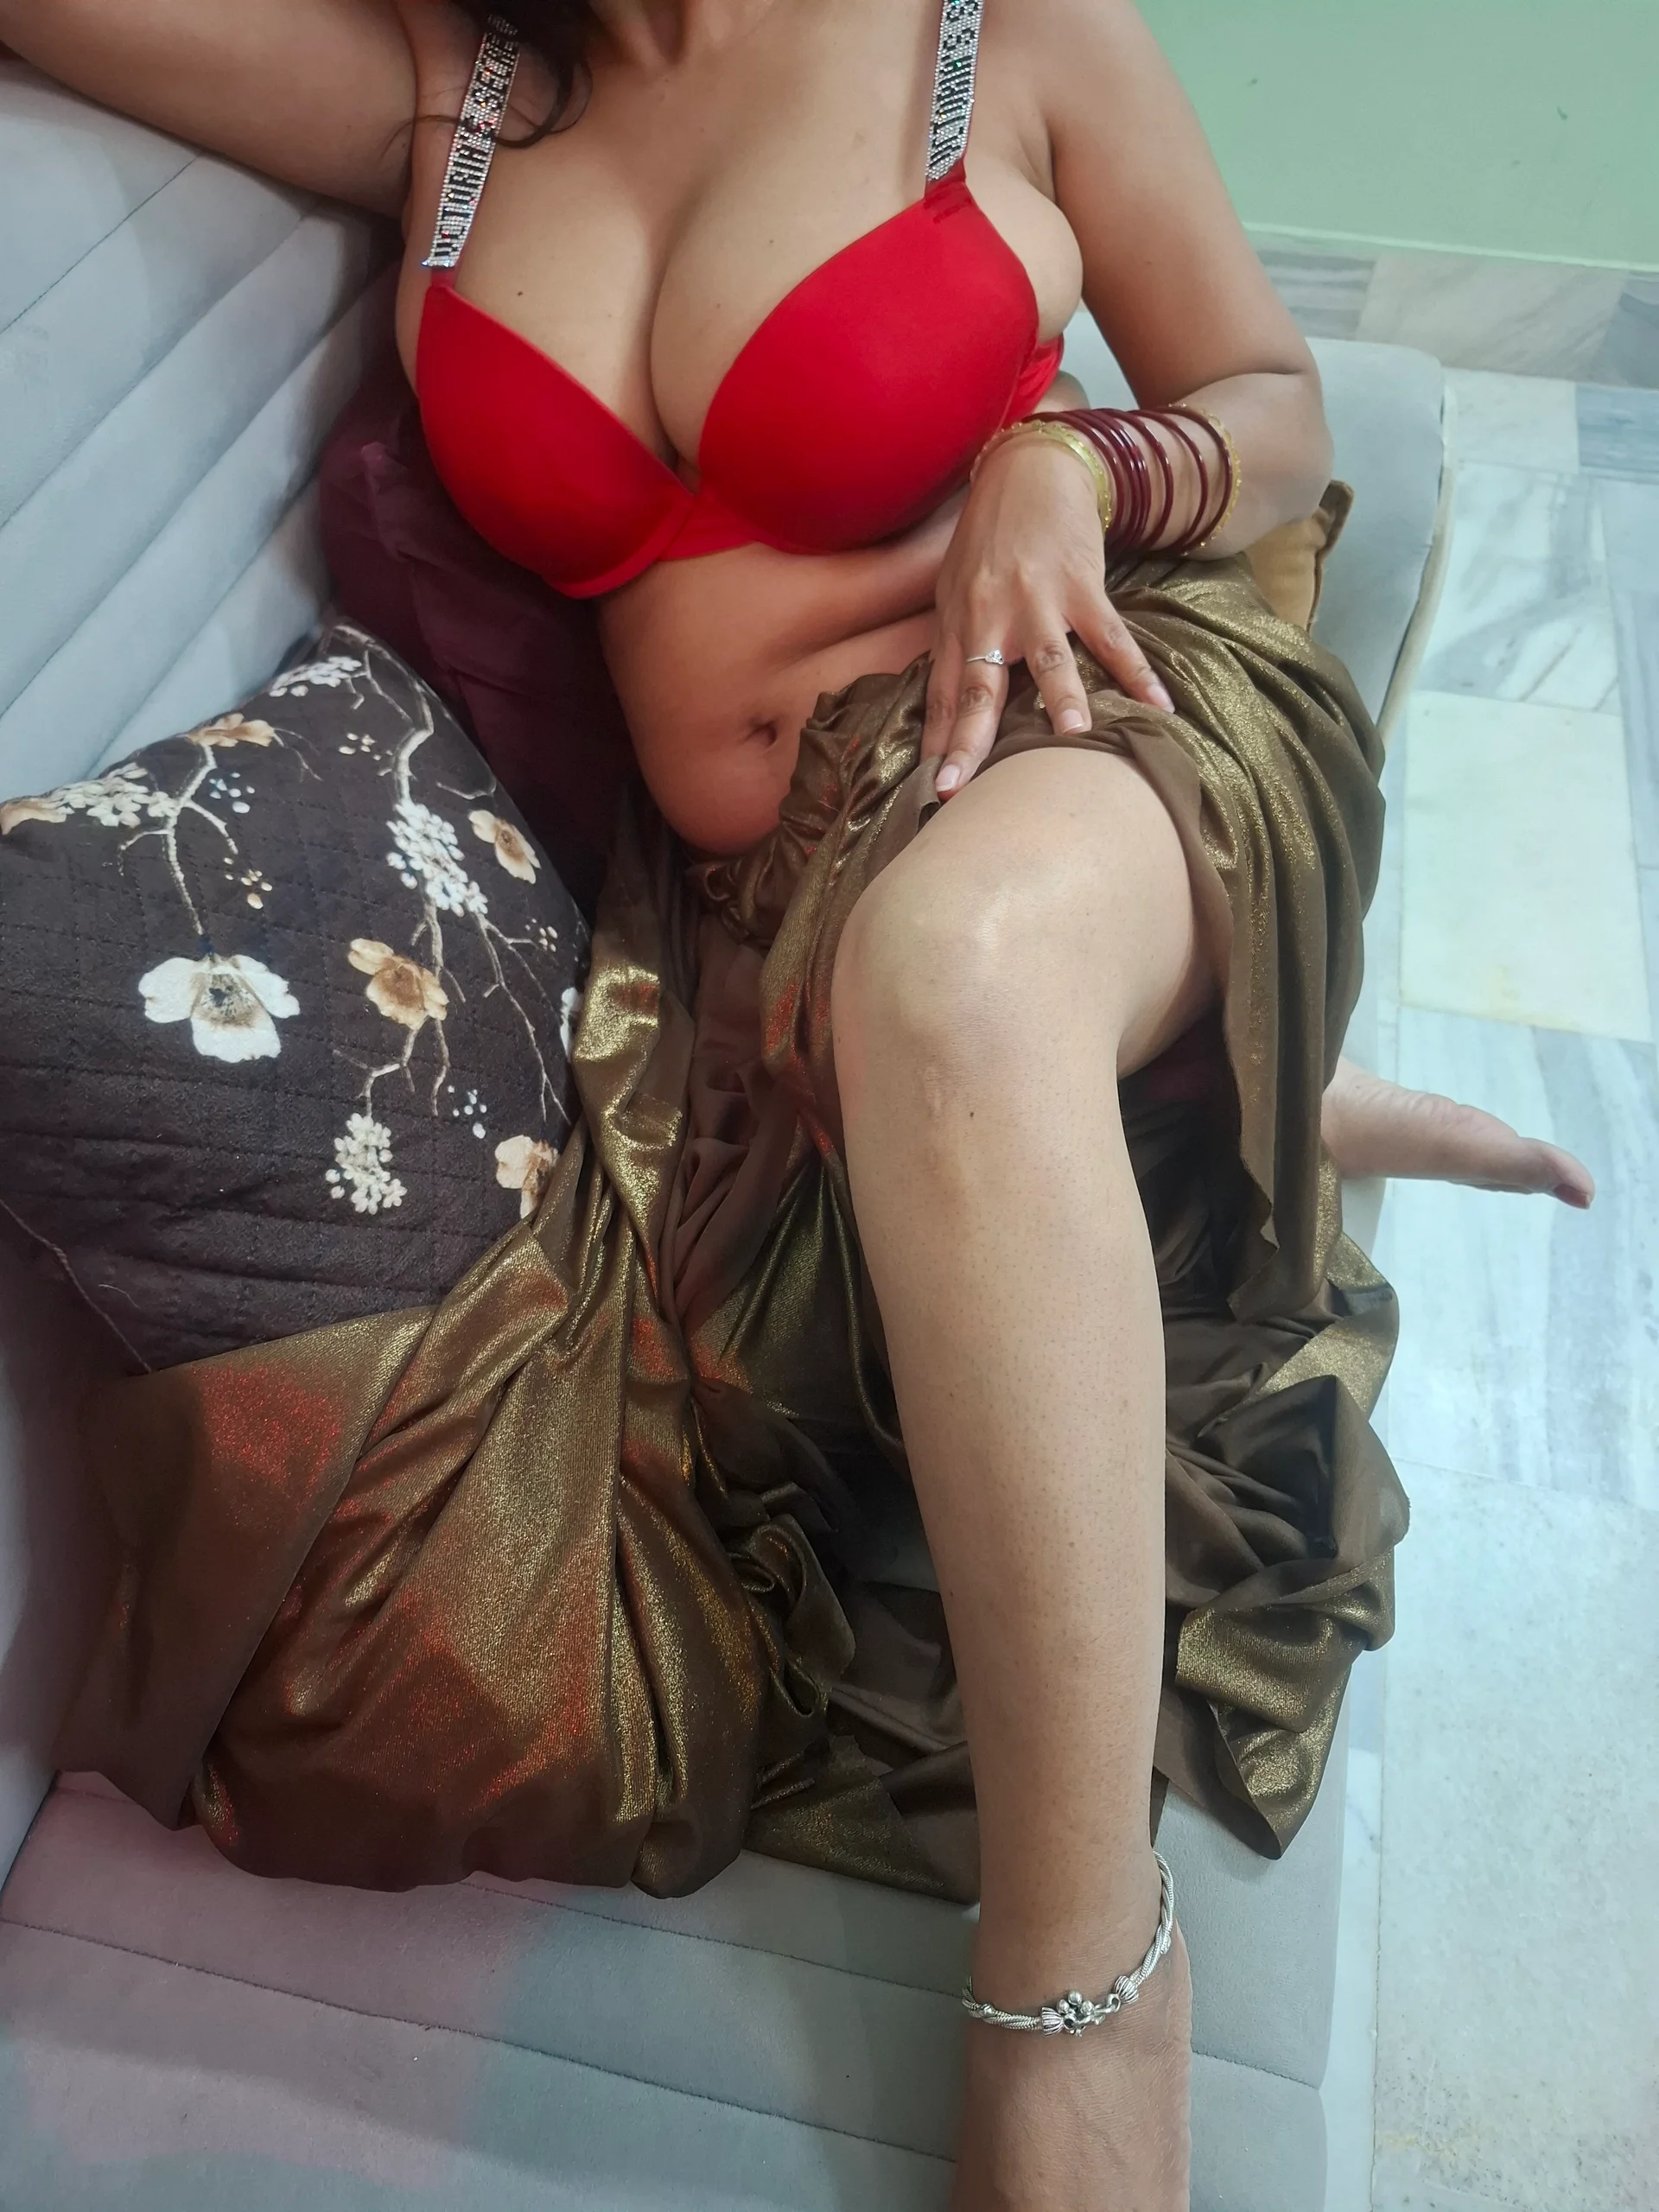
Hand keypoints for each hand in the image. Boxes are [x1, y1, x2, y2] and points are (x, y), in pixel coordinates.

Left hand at [924, 434, 1173, 796]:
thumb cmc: (990, 538)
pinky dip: (1138, 672)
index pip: (942, 695)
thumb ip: (954, 646)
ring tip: (1071, 739)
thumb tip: (946, 711)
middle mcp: (992, 616)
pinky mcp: (1083, 586)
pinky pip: (1113, 637)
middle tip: (956, 788)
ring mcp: (1039, 601)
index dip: (936, 743)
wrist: (1030, 471)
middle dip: (968, 741)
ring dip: (1063, 700)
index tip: (932, 791)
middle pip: (978, 688)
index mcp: (957, 623)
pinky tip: (1158, 706)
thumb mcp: (956, 590)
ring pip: (1050, 660)